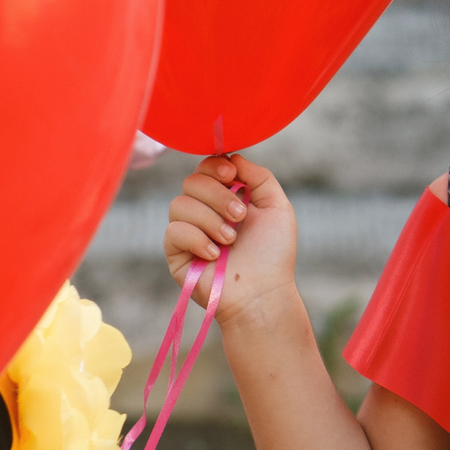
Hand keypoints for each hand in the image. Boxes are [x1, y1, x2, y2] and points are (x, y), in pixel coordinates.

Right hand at [164, 154, 298, 325]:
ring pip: (179, 203)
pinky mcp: (175, 253)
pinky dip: (196, 238)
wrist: (263, 293)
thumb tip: (232, 156)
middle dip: (218, 195)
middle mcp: (204, 211)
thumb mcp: (277, 207)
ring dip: (210, 219)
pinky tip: (214, 254)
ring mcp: (188, 231)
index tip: (231, 174)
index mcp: (226, 197)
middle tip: (240, 216)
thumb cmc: (273, 254)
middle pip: (192, 181)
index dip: (215, 166)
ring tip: (230, 240)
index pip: (206, 168)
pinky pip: (173, 230)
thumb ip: (258, 176)